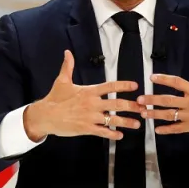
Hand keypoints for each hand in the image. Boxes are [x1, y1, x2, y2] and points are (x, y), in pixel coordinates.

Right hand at [23, 50, 144, 141]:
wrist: (45, 115)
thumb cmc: (54, 98)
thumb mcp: (62, 81)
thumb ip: (68, 66)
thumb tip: (67, 52)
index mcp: (89, 91)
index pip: (110, 86)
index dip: (123, 85)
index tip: (135, 85)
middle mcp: (92, 104)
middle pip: (117, 104)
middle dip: (132, 106)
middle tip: (143, 108)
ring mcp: (90, 117)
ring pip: (113, 120)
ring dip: (127, 122)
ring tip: (137, 124)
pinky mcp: (86, 129)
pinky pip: (103, 132)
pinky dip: (112, 134)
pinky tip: (120, 135)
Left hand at [138, 52, 188, 141]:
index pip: (177, 83)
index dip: (164, 79)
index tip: (152, 77)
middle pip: (168, 100)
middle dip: (152, 99)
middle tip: (139, 99)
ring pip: (169, 115)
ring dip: (154, 114)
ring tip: (143, 113)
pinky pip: (176, 128)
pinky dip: (166, 130)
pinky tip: (156, 130)